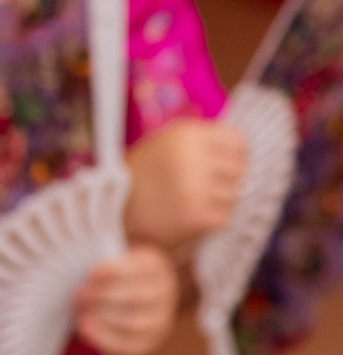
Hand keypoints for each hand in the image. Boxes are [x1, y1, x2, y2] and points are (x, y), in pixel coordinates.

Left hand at [74, 244, 175, 354]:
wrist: (120, 287)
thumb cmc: (107, 264)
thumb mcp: (109, 245)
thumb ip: (101, 238)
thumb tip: (103, 222)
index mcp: (155, 264)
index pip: (142, 269)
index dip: (116, 272)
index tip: (89, 272)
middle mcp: (165, 291)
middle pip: (140, 297)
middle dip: (104, 297)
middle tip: (76, 294)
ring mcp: (162, 318)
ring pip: (137, 323)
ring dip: (104, 319)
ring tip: (78, 313)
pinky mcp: (151, 339)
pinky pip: (133, 345)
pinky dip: (107, 340)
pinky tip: (84, 330)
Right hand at [124, 116, 249, 251]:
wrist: (110, 211)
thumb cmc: (139, 176)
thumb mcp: (164, 145)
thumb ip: (200, 143)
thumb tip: (243, 156)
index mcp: (185, 134)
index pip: (237, 141)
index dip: (233, 154)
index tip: (221, 164)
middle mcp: (192, 157)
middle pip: (239, 169)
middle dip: (226, 179)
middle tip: (201, 187)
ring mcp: (196, 187)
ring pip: (234, 195)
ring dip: (218, 202)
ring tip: (189, 202)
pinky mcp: (197, 215)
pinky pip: (224, 217)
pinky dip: (210, 220)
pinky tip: (187, 217)